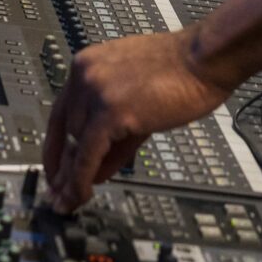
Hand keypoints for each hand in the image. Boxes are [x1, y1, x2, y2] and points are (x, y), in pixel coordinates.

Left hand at [42, 27, 234, 211]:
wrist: (206, 59)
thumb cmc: (184, 71)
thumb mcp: (138, 96)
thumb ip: (114, 131)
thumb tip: (96, 167)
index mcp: (90, 64)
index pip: (61, 112)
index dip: (56, 145)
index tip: (55, 168)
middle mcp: (85, 75)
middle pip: (65, 131)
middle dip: (62, 166)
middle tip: (58, 193)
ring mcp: (96, 92)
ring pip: (75, 145)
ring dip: (71, 178)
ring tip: (69, 202)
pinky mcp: (110, 112)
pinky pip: (87, 155)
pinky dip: (81, 180)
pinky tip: (81, 196)